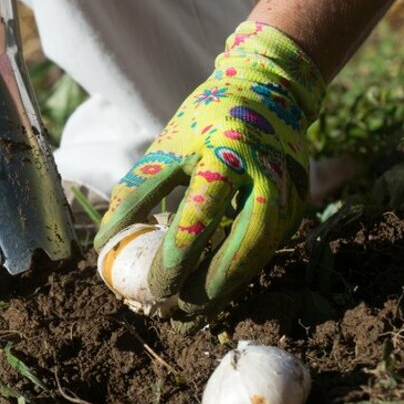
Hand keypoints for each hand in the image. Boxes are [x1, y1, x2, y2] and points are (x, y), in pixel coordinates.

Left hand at [94, 22, 325, 326]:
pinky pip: (267, 247)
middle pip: (241, 243)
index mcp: (225, 151)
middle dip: (208, 285)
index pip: (197, 217)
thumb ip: (139, 189)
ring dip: (228, 288)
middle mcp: (264, 172)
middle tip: (175, 310)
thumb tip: (105, 241)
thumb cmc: (206, 117)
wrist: (270, 89)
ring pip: (261, 252)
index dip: (172, 259)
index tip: (149, 288)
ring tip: (195, 313)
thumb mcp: (169, 144)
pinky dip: (240, 272)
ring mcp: (288, 189)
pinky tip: (216, 289)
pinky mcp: (298, 202)